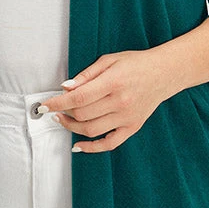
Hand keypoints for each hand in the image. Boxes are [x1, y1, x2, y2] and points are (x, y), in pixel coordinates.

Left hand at [39, 49, 170, 152]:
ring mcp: (127, 117)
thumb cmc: (136, 63)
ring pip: (91, 130)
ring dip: (71, 127)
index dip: (57, 103)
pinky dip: (92, 148)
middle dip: (63, 113)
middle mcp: (121, 102)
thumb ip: (87, 74)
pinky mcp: (133, 127)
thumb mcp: (110, 60)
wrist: (165, 73)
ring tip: (63, 120)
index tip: (43, 106)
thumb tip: (66, 87)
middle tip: (55, 109)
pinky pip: (109, 143)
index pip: (78, 98)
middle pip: (82, 114)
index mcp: (114, 82)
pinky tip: (78, 145)